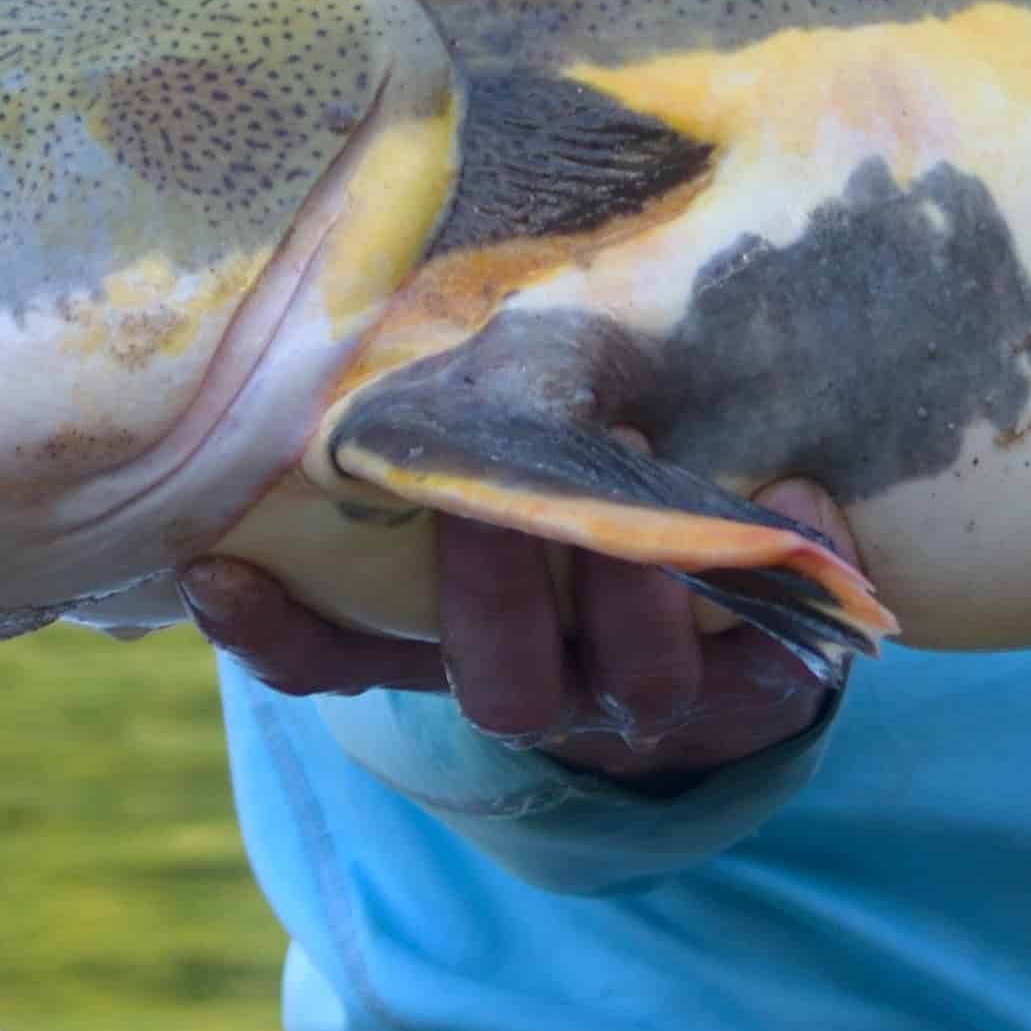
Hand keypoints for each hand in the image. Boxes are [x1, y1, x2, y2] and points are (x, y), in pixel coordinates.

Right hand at [180, 483, 858, 784]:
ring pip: (639, 685)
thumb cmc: (576, 507)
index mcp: (449, 643)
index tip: (218, 570)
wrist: (735, 618)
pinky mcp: (763, 686)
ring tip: (657, 464)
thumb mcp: (494, 465)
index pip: (336, 662)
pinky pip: (777, 656)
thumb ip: (433, 420)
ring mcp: (651, 695)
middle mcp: (541, 684)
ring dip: (645, 587)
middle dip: (494, 583)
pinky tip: (811, 495)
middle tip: (493, 487)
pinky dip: (794, 565)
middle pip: (497, 682)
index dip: (279, 632)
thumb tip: (338, 335)